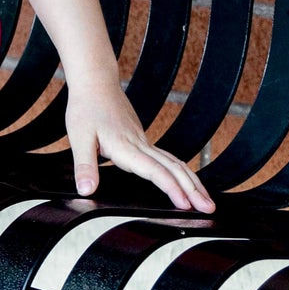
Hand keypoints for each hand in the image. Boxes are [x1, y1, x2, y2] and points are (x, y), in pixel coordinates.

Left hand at [66, 75, 215, 213]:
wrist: (95, 81)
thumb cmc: (86, 107)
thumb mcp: (78, 138)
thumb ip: (84, 166)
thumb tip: (85, 190)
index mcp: (125, 146)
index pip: (154, 171)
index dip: (171, 188)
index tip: (185, 205)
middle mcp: (140, 144)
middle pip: (174, 168)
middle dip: (194, 190)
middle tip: (209, 208)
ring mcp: (143, 140)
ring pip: (174, 162)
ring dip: (192, 182)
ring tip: (205, 200)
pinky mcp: (142, 138)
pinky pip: (167, 157)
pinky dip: (181, 172)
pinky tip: (185, 180)